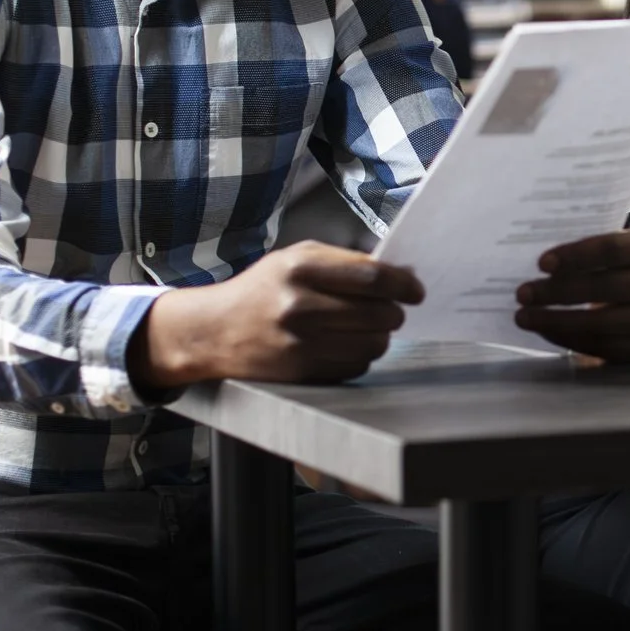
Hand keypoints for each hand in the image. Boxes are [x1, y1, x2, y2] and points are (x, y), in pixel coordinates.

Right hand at [134, 242, 424, 387]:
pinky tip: (342, 345)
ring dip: (380, 336)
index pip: (373, 277)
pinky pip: (356, 366)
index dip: (404, 285)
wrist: (213, 331)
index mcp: (300, 268)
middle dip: (393, 312)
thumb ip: (346, 262)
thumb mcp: (296, 259)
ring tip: (365, 328)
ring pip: (374, 344)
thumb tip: (402, 273)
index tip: (416, 291)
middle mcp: (299, 305)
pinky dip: (359, 357)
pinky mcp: (301, 372)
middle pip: (380, 313)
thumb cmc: (262, 290)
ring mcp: (300, 343)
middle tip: (388, 310)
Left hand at [515, 230, 629, 363]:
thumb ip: (581, 250)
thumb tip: (534, 260)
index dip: (576, 255)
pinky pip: (603, 347)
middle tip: (523, 294)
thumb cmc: (613, 266)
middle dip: (558, 292)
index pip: (612, 249)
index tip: (542, 263)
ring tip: (524, 317)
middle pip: (606, 286)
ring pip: (602, 323)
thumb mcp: (606, 247)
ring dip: (557, 321)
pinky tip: (546, 331)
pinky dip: (569, 340)